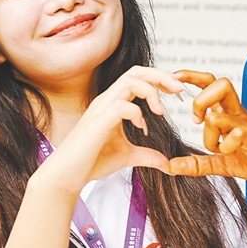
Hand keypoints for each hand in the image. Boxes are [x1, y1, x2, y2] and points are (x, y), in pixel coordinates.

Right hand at [33, 66, 182, 197]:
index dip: (159, 79)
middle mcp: (107, 101)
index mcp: (113, 103)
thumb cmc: (90, 162)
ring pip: (129, 81)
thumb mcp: (127, 157)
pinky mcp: (98, 122)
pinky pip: (121, 105)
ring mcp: (101, 109)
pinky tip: (141, 128)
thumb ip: (146, 155)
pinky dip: (137, 113)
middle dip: (161, 76)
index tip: (177, 91)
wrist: (66, 175)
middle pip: (136, 72)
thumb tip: (166, 163)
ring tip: (161, 111)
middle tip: (179, 89)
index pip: (137, 78)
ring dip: (151, 92)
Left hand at [169, 70, 246, 189]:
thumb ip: (197, 164)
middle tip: (196, 120)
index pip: (210, 85)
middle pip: (220, 85)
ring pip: (225, 111)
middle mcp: (239, 116)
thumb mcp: (223, 163)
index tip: (174, 79)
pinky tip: (228, 147)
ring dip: (212, 126)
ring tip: (216, 145)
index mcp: (230, 115)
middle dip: (200, 99)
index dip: (192, 77)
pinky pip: (242, 134)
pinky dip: (230, 139)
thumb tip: (170, 166)